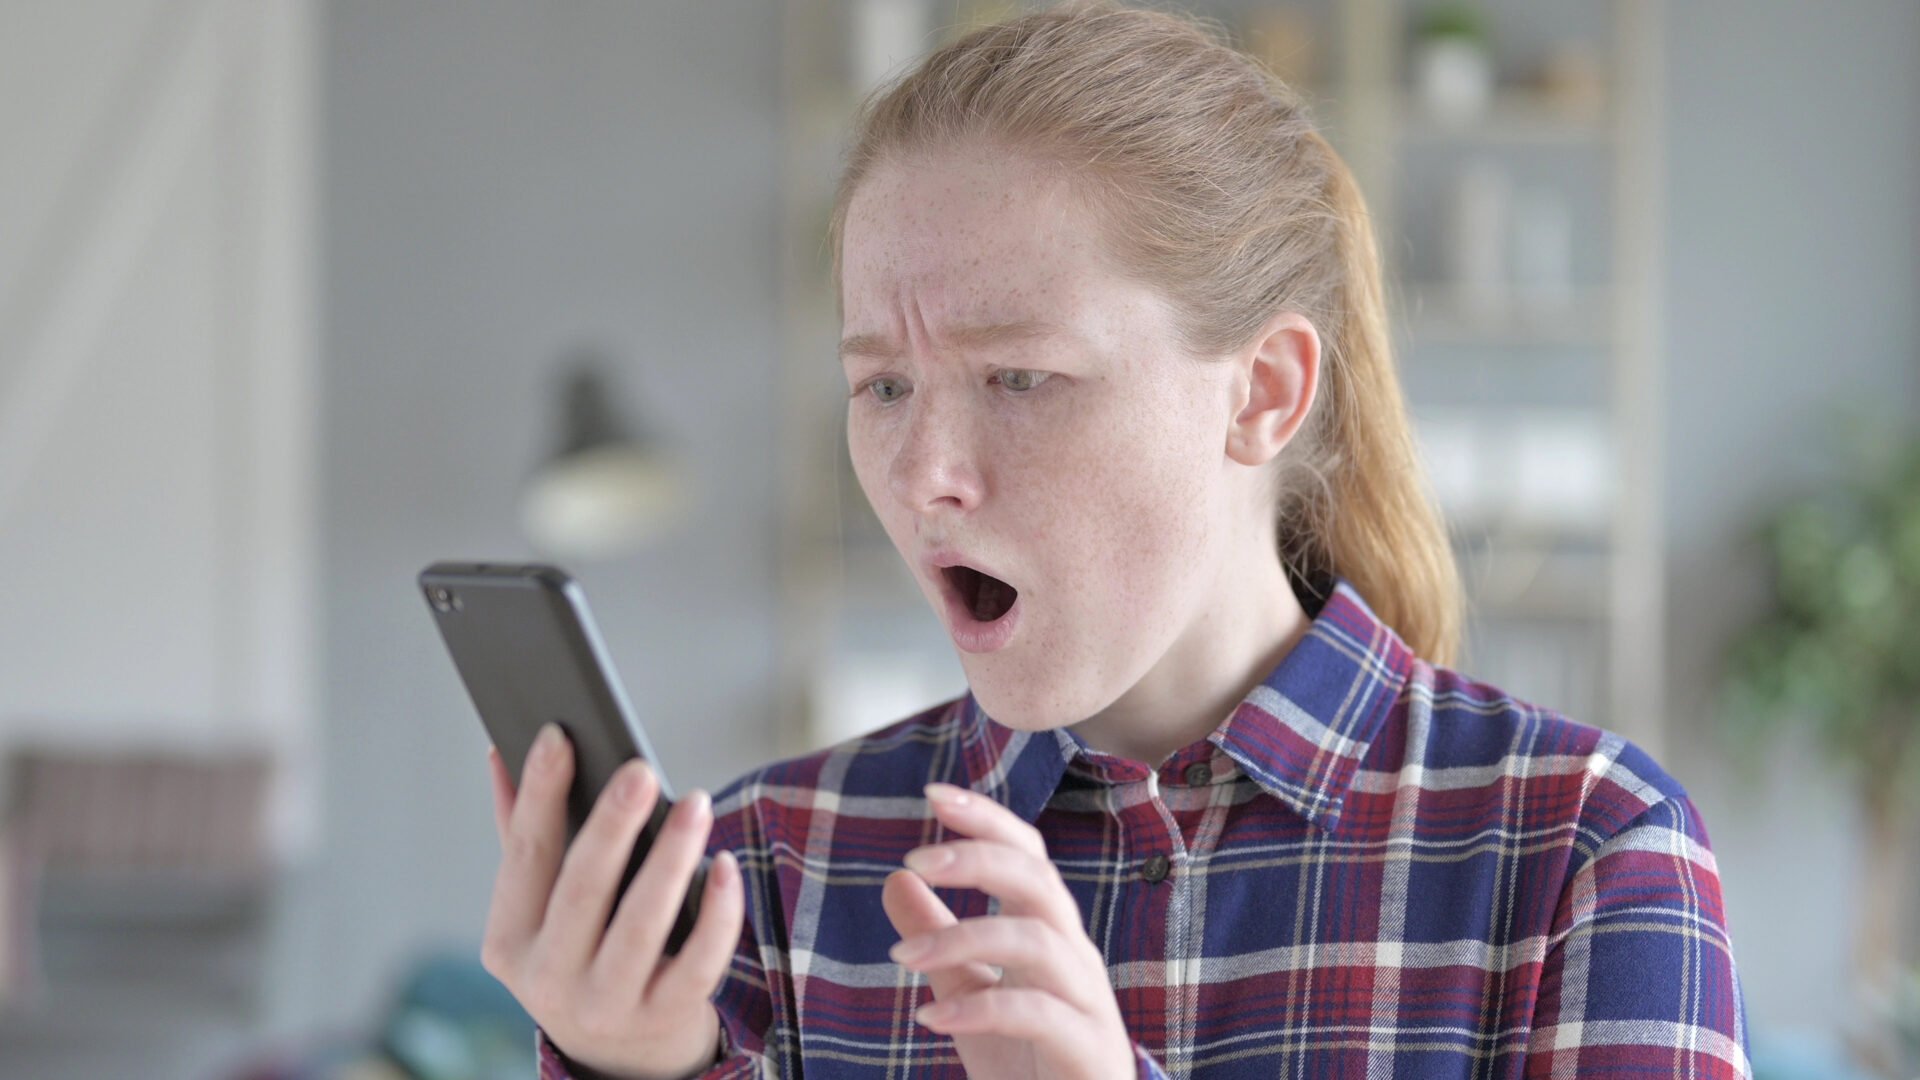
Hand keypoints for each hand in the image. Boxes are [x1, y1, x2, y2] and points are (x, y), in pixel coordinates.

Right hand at [480, 724, 743, 1079]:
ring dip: (671, 858)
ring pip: (641, 924)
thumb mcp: (541, 911)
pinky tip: (725, 866)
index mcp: (510, 941)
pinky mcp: (664, 1017)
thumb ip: (523, 836)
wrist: (625, 1056)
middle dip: (611, 825)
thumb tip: (501, 753)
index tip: (557, 735)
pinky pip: (698, 961)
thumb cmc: (582, 953)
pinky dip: (716, 912)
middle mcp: (549, 979)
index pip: (524, 856)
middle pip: (583, 889)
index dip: (538, 794)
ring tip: (696, 803)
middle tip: (641, 770)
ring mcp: (607, 1005)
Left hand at [881, 782, 1135, 1079]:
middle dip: (979, 859)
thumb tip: (895, 877)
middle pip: (1039, 881)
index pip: (1027, 855)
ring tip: (904, 957)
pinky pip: (1038, 1014)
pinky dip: (980, 1009)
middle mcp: (1073, 955)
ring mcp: (1087, 1001)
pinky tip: (931, 1018)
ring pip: (1038, 941)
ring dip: (964, 939)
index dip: (987, 819)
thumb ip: (938, 938)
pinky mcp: (1087, 1049)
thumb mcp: (968, 993)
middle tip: (915, 859)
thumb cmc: (1028, 1059)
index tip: (933, 794)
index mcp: (1048, 932)